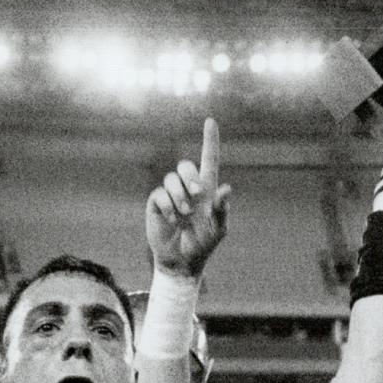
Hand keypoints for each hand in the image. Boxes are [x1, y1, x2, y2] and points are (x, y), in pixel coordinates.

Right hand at [146, 117, 232, 279]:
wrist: (181, 261)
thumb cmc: (203, 245)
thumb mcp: (218, 230)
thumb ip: (222, 210)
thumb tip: (226, 188)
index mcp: (207, 190)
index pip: (209, 160)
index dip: (210, 141)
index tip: (211, 121)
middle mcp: (188, 188)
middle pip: (186, 165)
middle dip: (190, 177)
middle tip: (197, 194)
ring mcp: (171, 195)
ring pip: (171, 179)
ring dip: (180, 197)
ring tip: (185, 216)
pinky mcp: (157, 203)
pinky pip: (159, 194)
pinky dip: (169, 207)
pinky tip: (174, 220)